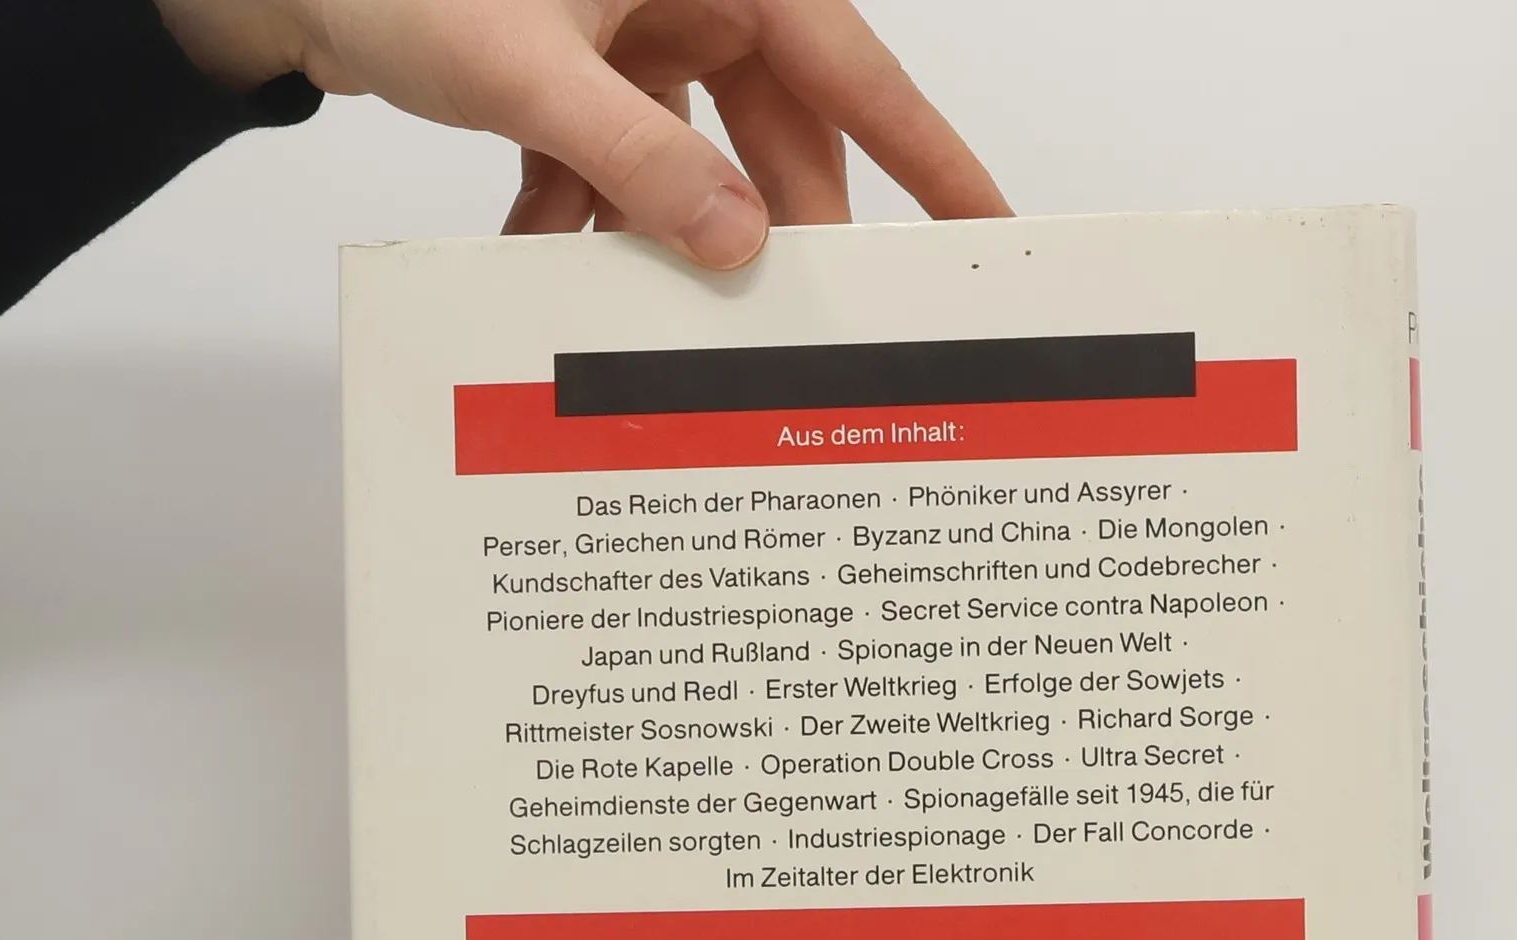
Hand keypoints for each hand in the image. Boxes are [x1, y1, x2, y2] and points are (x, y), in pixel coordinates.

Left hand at [155, 0, 1009, 268]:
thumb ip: (641, 161)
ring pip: (696, 160)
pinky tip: (552, 259)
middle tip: (805, 329)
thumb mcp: (527, 70)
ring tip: (655, 314)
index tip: (988, 227)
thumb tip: (737, 243)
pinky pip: (617, 161)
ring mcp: (634, 32)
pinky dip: (589, 214)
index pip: (854, 68)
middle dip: (771, 232)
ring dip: (665, 237)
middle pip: (779, 134)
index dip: (928, 156)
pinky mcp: (578, 70)